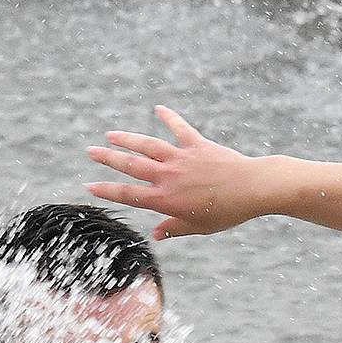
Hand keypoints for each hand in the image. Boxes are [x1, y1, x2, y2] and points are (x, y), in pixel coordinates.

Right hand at [88, 108, 268, 239]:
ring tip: (110, 135)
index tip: (89, 186)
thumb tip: (156, 234)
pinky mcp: (198, 145)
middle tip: (90, 151)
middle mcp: (168, 176)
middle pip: (131, 165)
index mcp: (166, 200)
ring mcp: (181, 158)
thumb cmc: (227, 212)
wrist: (252, 188)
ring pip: (147, 145)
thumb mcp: (199, 227)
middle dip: (108, 158)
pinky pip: (180, 128)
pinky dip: (169, 117)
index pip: (129, 194)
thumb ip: (175, 228)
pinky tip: (159, 108)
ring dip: (127, 139)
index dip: (107, 190)